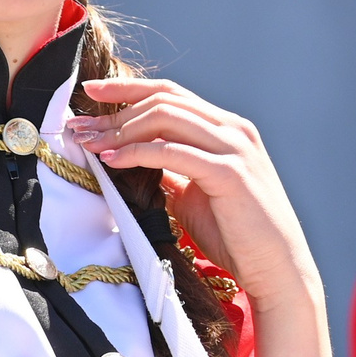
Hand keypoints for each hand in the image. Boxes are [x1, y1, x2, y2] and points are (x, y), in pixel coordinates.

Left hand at [66, 77, 336, 356]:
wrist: (277, 267)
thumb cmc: (237, 235)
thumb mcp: (196, 194)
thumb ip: (171, 171)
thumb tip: (128, 160)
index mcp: (227, 128)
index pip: (172, 94)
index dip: (129, 89)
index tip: (91, 93)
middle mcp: (233, 129)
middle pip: (164, 99)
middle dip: (115, 108)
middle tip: (78, 124)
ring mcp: (235, 148)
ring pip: (166, 118)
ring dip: (120, 128)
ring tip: (89, 142)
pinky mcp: (230, 173)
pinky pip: (174, 152)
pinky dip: (139, 152)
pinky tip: (112, 160)